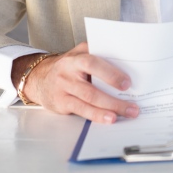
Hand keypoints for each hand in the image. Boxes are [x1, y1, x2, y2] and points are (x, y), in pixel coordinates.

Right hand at [13, 42, 138, 123]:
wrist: (39, 77)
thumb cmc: (68, 66)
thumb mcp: (79, 54)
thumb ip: (98, 56)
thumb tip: (126, 65)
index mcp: (75, 58)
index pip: (92, 63)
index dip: (110, 73)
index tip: (127, 83)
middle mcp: (67, 73)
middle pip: (91, 87)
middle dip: (114, 98)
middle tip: (132, 106)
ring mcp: (63, 89)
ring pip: (88, 101)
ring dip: (109, 108)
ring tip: (126, 113)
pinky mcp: (61, 103)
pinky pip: (81, 110)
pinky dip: (97, 115)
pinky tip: (109, 118)